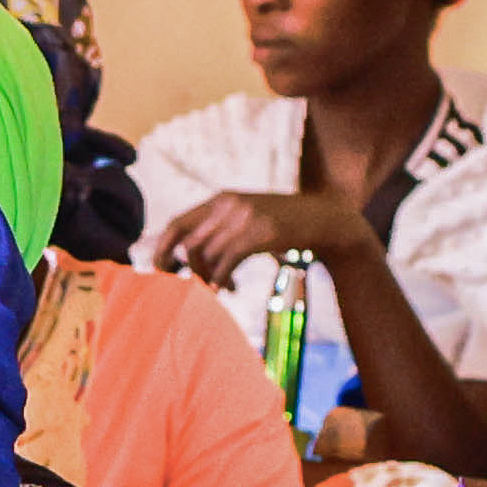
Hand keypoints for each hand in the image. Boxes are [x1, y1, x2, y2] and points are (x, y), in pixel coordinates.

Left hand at [149, 186, 372, 284]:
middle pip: (189, 243)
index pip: (177, 223)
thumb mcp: (248, 216)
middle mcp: (228, 204)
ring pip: (208, 255)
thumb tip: (190, 256)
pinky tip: (228, 288)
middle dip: (185, 270)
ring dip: (210, 279)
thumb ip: (220, 228)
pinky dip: (222, 279)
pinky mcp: (260, 232)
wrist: (325, 219)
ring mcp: (245, 216)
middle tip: (190, 288)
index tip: (161, 271)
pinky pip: (227, 261)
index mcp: (220, 198)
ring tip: (224, 288)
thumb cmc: (283, 224)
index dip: (163, 249)